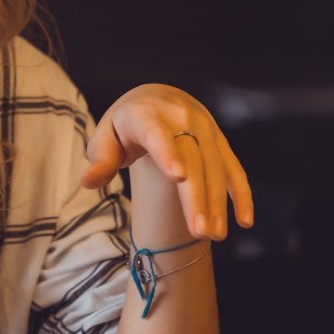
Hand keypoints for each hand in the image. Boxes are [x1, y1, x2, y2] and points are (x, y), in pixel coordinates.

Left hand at [79, 84, 252, 240]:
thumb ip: (100, 159)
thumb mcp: (105, 136)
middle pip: (192, 158)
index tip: (178, 177)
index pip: (157, 135)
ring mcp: (205, 128)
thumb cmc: (124, 125)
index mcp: (145, 114)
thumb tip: (88, 182)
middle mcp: (180, 118)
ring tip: (214, 235)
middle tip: (199, 231)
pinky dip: (241, 194)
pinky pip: (234, 168)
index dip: (167, 154)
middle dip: (197, 195)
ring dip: (218, 202)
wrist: (157, 98)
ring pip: (216, 167)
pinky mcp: (220, 142)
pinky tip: (244, 220)